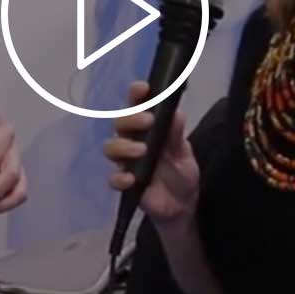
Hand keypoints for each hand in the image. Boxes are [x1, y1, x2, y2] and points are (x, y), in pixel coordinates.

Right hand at [102, 81, 199, 227]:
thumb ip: (177, 135)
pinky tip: (131, 178)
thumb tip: (176, 113)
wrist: (182, 204)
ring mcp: (126, 162)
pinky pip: (113, 178)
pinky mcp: (125, 183)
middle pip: (119, 123)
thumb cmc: (181, 172)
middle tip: (148, 121)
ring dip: (123, 146)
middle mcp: (132, 140)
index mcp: (148, 128)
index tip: (142, 88)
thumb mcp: (184, 152)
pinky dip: (119, 177)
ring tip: (142, 151)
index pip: (136, 106)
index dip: (136, 95)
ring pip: (111, 147)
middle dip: (130, 119)